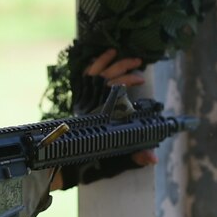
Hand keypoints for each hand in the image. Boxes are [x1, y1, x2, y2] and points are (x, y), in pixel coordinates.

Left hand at [56, 49, 156, 189]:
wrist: (63, 164)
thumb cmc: (88, 161)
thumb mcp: (114, 159)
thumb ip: (134, 156)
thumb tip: (153, 157)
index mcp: (98, 114)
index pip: (112, 91)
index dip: (127, 82)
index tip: (141, 79)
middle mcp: (88, 104)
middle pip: (104, 78)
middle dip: (121, 67)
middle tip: (137, 62)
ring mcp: (81, 102)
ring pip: (92, 75)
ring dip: (105, 62)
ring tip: (117, 52)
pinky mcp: (77, 102)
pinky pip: (82, 80)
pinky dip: (91, 68)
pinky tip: (100, 60)